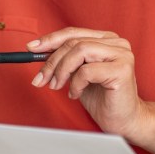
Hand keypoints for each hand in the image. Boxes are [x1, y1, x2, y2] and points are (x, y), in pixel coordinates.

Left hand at [29, 27, 148, 140]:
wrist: (124, 121)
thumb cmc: (101, 98)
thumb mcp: (77, 74)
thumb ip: (64, 59)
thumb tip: (36, 50)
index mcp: (106, 39)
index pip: (73, 33)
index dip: (50, 39)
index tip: (30, 48)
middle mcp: (116, 42)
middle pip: (73, 42)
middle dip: (51, 61)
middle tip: (40, 79)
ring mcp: (122, 54)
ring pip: (79, 51)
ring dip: (61, 71)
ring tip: (57, 86)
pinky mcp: (122, 70)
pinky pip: (87, 71)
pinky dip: (75, 84)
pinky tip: (75, 94)